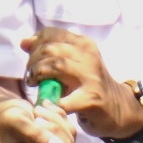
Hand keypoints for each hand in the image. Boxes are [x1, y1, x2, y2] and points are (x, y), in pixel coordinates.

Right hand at [0, 93, 75, 142]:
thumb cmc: (3, 119)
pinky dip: (60, 116)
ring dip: (56, 121)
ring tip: (38, 109)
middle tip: (38, 114)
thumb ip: (35, 136)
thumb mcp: (15, 123)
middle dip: (53, 132)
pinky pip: (70, 131)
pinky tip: (45, 107)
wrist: (4, 110)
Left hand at [23, 27, 142, 138]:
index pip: (50, 34)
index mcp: (84, 44)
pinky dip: (48, 102)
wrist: (118, 108)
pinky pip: (61, 99)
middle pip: (50, 48)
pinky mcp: (90, 99)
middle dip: (33, 62)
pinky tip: (45, 104)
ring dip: (38, 76)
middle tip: (31, 76)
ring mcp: (91, 77)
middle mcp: (89, 56)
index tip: (31, 60)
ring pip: (55, 66)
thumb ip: (51, 51)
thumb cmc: (89, 85)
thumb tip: (24, 42)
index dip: (34, 45)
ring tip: (35, 86)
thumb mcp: (73, 63)